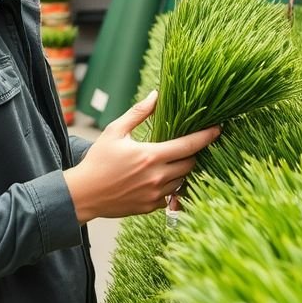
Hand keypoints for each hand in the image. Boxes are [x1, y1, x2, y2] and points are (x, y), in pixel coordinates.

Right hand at [63, 91, 219, 222]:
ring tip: (178, 159)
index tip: (218, 128)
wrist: (83, 195)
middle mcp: (157, 177)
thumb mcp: (115, 131)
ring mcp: (155, 195)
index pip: (189, 145)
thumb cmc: (97, 161)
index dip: (207, 136)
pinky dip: (173, 185)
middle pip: (191, 163)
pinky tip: (165, 176)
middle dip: (194, 153)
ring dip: (184, 169)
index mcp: (150, 156)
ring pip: (184, 180)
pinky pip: (172, 195)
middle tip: (191, 143)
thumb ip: (138, 112)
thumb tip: (156, 95)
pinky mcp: (151, 207)